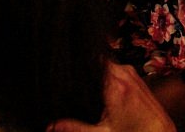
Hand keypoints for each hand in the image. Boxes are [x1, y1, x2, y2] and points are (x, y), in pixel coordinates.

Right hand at [47, 62, 174, 131]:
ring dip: (95, 73)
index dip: (77, 61)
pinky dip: (105, 77)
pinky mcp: (135, 77)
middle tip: (70, 82)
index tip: (64, 66)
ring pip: (106, 65)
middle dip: (84, 70)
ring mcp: (131, 74)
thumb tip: (50, 126)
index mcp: (115, 84)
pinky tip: (99, 91)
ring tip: (83, 87)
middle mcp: (125, 74)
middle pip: (97, 61)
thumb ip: (75, 128)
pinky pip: (115, 70)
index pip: (91, 59)